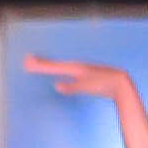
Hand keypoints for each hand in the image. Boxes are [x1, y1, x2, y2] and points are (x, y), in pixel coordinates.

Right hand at [22, 55, 136, 107]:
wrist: (120, 83)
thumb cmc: (105, 84)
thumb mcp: (88, 86)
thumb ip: (73, 87)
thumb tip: (57, 86)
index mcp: (75, 68)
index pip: (53, 67)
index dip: (40, 65)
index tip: (27, 62)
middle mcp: (76, 67)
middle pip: (54, 65)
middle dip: (40, 63)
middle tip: (27, 61)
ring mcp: (81, 71)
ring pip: (60, 67)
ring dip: (48, 66)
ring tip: (37, 65)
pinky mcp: (85, 76)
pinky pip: (67, 71)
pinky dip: (58, 71)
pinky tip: (59, 73)